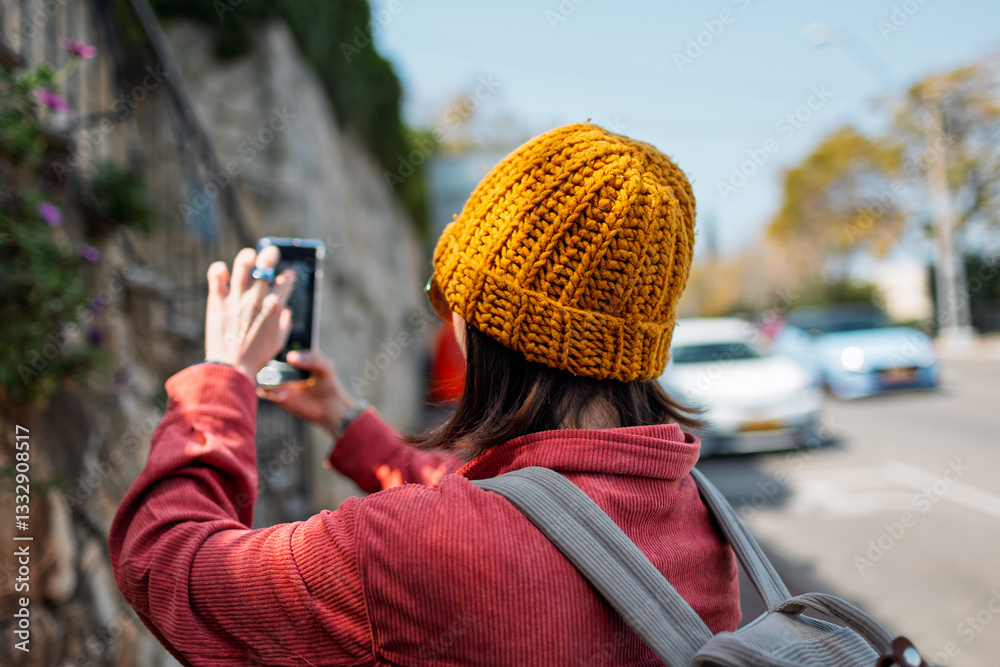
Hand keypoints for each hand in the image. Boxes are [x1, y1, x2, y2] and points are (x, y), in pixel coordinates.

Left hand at [205, 246, 295, 381]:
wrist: (231, 368)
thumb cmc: (257, 357)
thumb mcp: (278, 342)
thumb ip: (284, 324)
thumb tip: (287, 312)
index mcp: (274, 307)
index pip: (286, 280)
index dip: (288, 275)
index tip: (286, 275)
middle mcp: (256, 298)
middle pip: (266, 264)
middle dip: (270, 255)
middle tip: (269, 255)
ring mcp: (236, 298)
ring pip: (243, 265)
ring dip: (247, 257)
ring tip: (248, 258)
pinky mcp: (217, 301)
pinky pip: (217, 276)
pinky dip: (219, 270)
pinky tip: (222, 272)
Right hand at [256, 350, 356, 435]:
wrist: (327, 407)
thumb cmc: (327, 383)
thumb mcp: (326, 368)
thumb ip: (312, 360)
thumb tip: (291, 357)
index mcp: (295, 353)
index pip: (279, 341)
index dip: (275, 340)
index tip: (276, 342)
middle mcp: (282, 364)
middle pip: (266, 356)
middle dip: (265, 358)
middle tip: (276, 363)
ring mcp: (277, 379)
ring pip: (262, 373)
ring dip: (267, 377)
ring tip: (283, 384)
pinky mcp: (275, 394)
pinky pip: (264, 391)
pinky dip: (270, 391)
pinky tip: (284, 395)